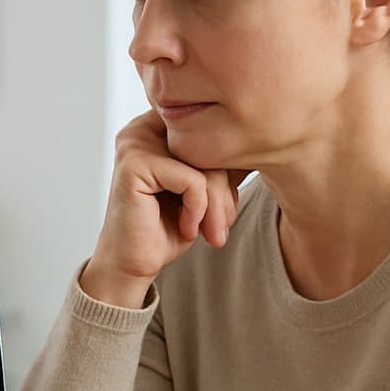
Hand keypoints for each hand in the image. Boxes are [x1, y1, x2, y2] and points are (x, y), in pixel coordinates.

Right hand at [83, 111, 246, 307]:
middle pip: (209, 144)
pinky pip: (192, 180)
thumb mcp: (201, 188)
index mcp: (156, 126)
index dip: (228, 166)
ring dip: (216, 204)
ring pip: (205, 162)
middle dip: (225, 190)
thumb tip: (256, 144)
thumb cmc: (166, 226)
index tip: (228, 206)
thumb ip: (217, 160)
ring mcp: (134, 144)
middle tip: (222, 227)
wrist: (132, 264)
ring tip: (211, 232)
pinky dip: (198, 210)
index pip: (212, 129)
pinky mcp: (134, 165)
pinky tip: (187, 229)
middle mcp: (141, 128)